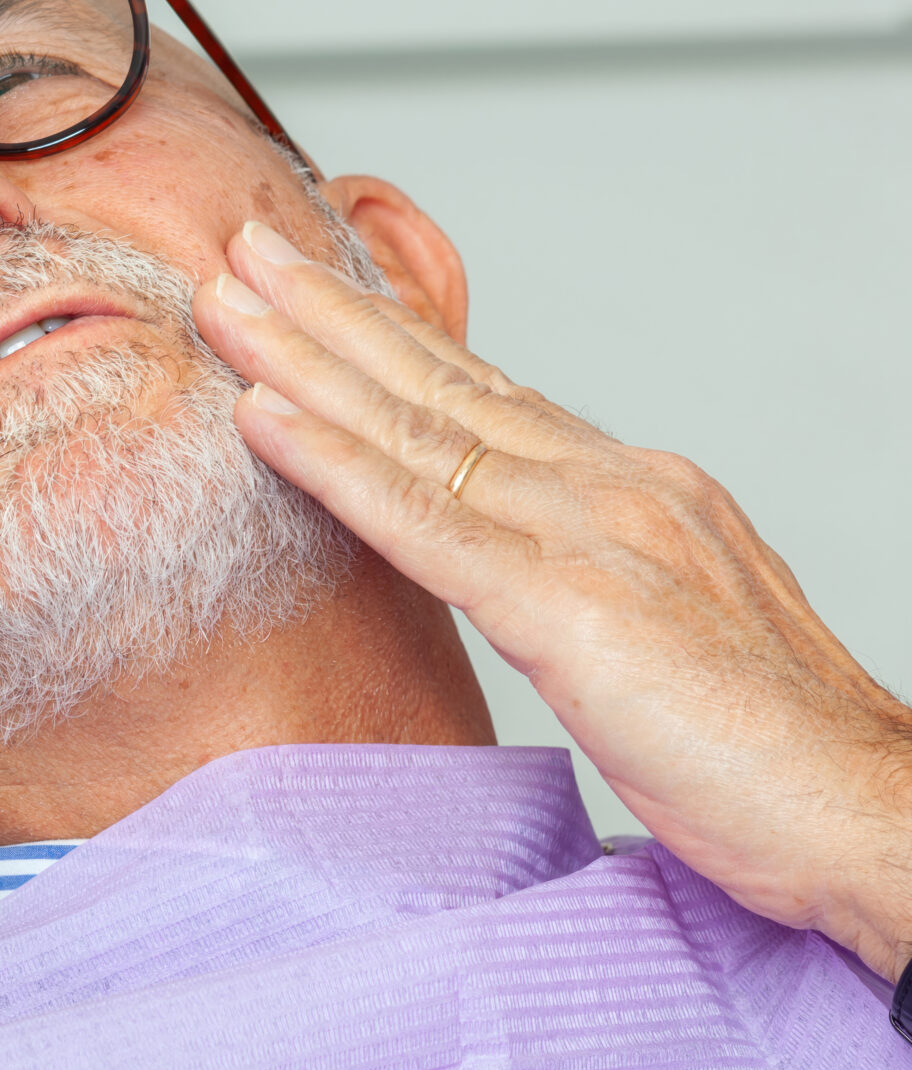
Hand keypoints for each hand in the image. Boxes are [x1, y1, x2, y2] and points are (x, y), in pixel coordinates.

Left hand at [195, 217, 911, 982]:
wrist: (883, 821)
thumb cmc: (777, 754)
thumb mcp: (668, 627)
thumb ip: (588, 572)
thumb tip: (514, 560)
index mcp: (638, 488)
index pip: (488, 392)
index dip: (394, 336)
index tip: (313, 287)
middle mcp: (614, 485)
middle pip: (442, 382)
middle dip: (331, 311)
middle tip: (245, 247)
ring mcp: (592, 535)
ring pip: (417, 427)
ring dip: (302, 360)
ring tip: (223, 305)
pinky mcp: (569, 608)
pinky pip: (423, 519)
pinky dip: (332, 461)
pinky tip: (261, 418)